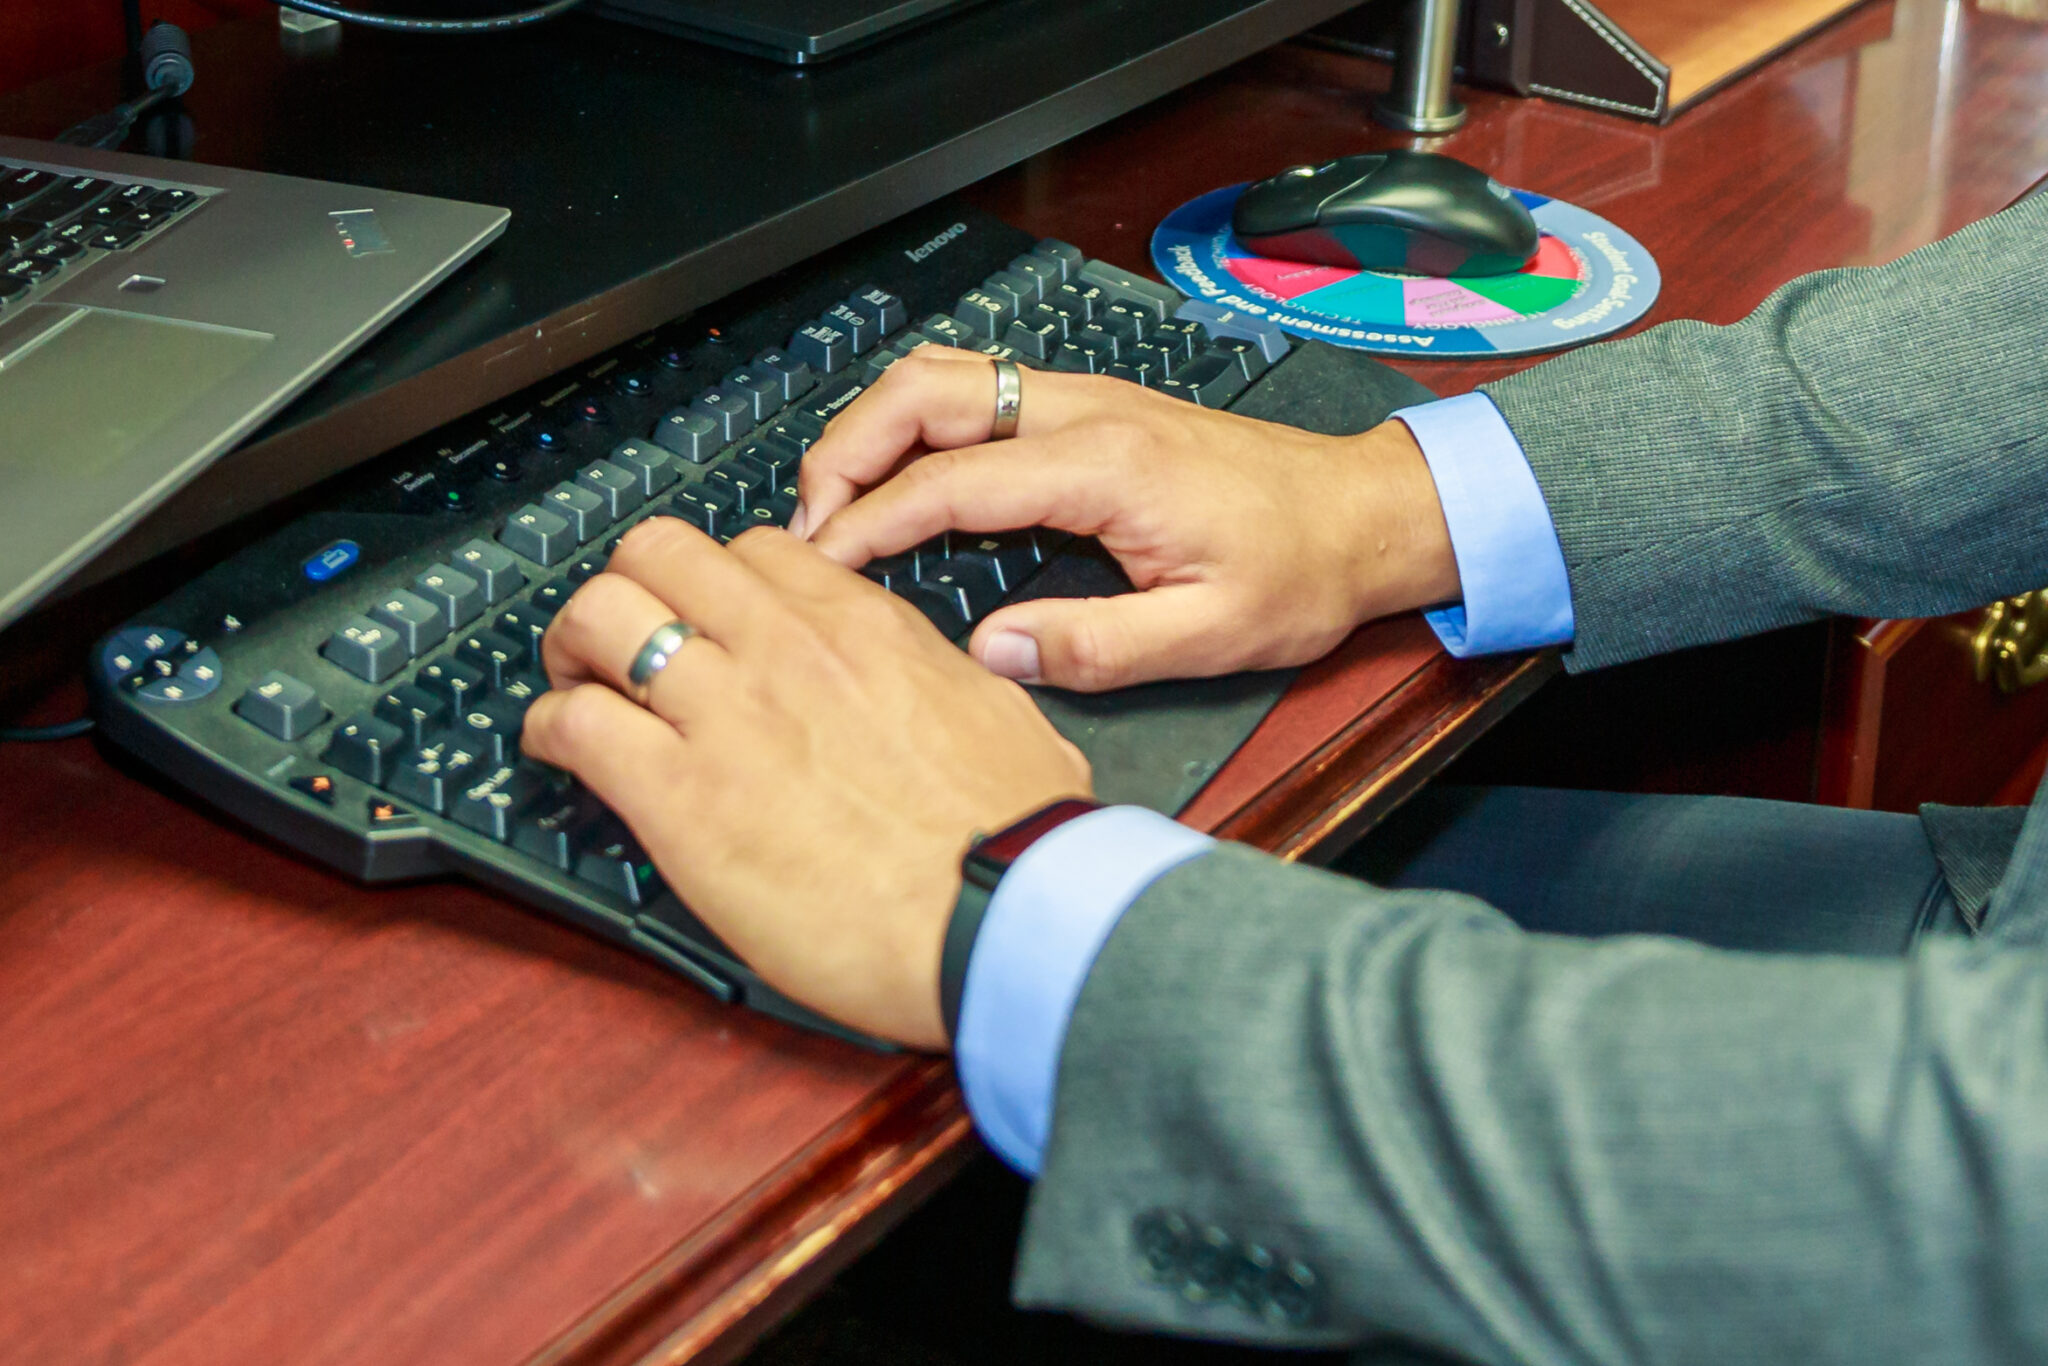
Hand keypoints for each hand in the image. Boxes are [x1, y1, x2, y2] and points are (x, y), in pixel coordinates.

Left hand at [523, 517, 1092, 1049]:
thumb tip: (961, 681)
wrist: (1004, 914)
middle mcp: (785, 647)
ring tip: (577, 689)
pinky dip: (549, 732)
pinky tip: (561, 757)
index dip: (716, 583)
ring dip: (574, 647)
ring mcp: (726, 712)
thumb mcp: (1005, 716)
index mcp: (865, 626)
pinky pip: (574, 723)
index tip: (710, 621)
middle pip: (659, 551)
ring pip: (601, 614)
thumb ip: (957, 681)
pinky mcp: (680, 794)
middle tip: (621, 641)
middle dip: (628, 587)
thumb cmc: (1016, 838)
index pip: (755, 549)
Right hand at [798, 346, 1459, 691]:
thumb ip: (1096, 648)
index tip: (819, 567)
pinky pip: (979, 391)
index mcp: (1105, 467)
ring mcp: (1088, 399)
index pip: (947, 481)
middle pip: (924, 391)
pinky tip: (904, 476)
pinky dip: (919, 423)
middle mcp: (1087, 413)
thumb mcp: (1208, 635)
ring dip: (876, 425)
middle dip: (845, 449)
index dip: (867, 523)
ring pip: (947, 376)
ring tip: (838, 501)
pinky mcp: (1094, 407)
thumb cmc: (1299, 571)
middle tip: (807, 524)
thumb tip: (992, 651)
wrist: (1363, 514)